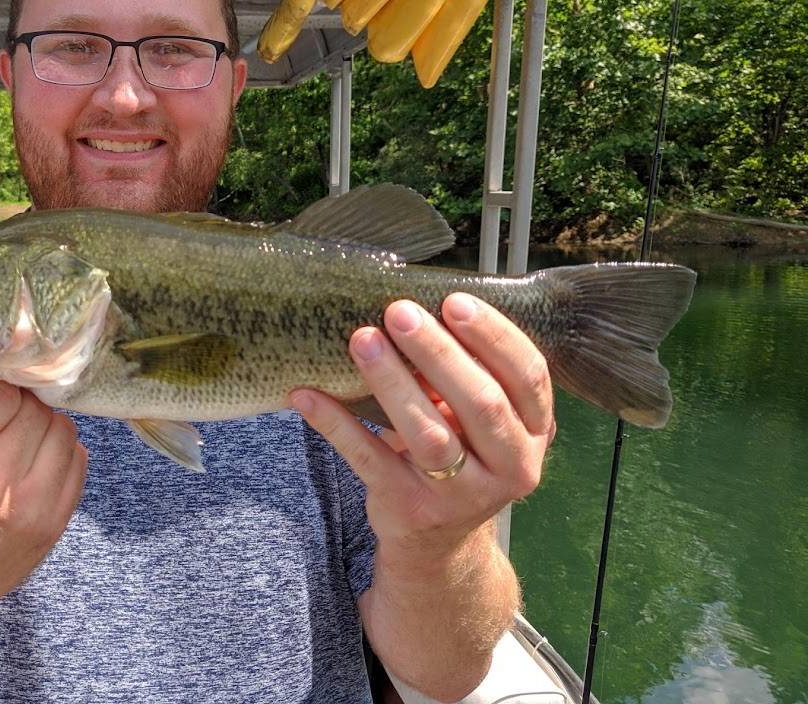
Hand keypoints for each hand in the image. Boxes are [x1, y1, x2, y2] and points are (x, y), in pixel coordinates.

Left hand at [292, 293, 555, 562]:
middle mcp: (510, 468)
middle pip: (481, 403)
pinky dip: (336, 424)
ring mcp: (461, 495)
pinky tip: (306, 395)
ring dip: (392, 382)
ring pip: (429, 435)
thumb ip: (466, 372)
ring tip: (362, 340)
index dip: (493, 337)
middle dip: (438, 352)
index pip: (528, 376)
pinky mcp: (410, 509)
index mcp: (534, 431)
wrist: (437, 540)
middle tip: (399, 311)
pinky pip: (369, 459)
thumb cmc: (459, 452)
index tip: (454, 301)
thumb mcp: (479, 419)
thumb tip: (415, 306)